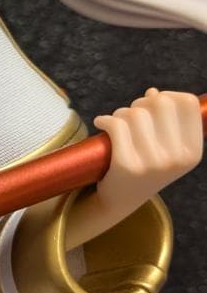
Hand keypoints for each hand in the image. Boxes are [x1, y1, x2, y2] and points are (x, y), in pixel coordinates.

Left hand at [93, 88, 203, 215]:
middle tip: (130, 115)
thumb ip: (165, 119)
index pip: (188, 103)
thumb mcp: (165, 147)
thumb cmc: (144, 165)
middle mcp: (177, 158)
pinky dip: (104, 119)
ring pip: (135, 112)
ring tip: (116, 125)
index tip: (152, 106)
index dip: (168, 96)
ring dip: (121, 113)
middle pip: (160, 102)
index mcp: (192, 152)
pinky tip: (101, 124)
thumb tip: (153, 93)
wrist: (121, 200)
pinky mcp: (127, 165)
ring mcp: (153, 163)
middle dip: (141, 103)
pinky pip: (116, 124)